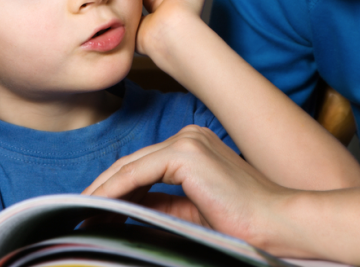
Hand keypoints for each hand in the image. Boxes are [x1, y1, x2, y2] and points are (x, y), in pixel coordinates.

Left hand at [83, 125, 296, 251]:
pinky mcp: (185, 153)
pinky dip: (114, 191)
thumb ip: (161, 206)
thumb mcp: (193, 212)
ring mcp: (187, 141)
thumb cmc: (245, 223)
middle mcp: (189, 136)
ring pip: (130, 167)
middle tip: (80, 212)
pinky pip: (137, 174)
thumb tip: (127, 212)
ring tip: (82, 213)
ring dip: (103, 191)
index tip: (95, 210)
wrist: (279, 223)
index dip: (116, 188)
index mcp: (195, 146)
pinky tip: (97, 207)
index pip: (144, 166)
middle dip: (104, 189)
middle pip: (133, 164)